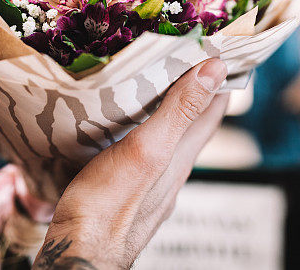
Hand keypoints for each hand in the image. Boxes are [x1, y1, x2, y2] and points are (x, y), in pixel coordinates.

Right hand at [32, 58, 228, 269]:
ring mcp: (151, 186)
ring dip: (166, 113)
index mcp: (180, 157)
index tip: (218, 52)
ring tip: (154, 87)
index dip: (218, 81)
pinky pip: (143, 156)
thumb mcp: (148, 149)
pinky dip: (142, 134)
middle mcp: (171, 172)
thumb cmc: (108, 205)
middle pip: (191, 124)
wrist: (81, 254)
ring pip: (166, 141)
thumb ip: (180, 110)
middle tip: (186, 59)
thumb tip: (215, 70)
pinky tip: (122, 133)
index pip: (211, 110)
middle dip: (193, 92)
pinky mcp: (128, 194)